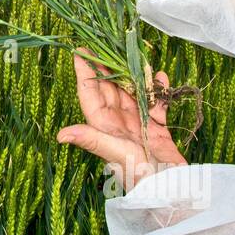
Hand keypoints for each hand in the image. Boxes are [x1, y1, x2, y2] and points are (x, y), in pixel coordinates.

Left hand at [58, 53, 186, 191]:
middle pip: (111, 89)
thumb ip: (91, 139)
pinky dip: (158, 92)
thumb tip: (60, 135)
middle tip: (109, 43)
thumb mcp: (115, 154)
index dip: (85, 71)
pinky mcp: (158, 131)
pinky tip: (161, 77)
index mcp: (104, 128)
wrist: (174, 192)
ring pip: (133, 93)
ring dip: (136, 76)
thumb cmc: (142, 176)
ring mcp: (138, 126)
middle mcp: (118, 125)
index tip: (80, 50)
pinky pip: (156, 105)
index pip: (90, 94)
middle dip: (110, 67)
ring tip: (137, 56)